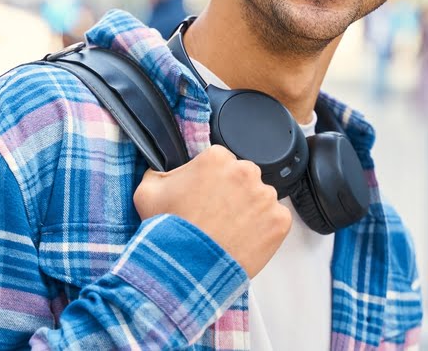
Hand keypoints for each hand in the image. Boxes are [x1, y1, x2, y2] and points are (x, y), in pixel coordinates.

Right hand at [133, 145, 291, 277]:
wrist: (187, 269)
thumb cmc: (169, 230)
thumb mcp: (147, 191)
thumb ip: (158, 171)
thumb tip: (161, 166)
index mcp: (216, 158)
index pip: (220, 162)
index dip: (211, 181)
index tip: (205, 196)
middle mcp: (245, 171)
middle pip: (243, 177)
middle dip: (232, 192)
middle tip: (217, 215)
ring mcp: (265, 197)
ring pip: (260, 198)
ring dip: (249, 210)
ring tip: (229, 231)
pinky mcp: (279, 221)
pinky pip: (275, 220)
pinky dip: (264, 229)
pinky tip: (244, 240)